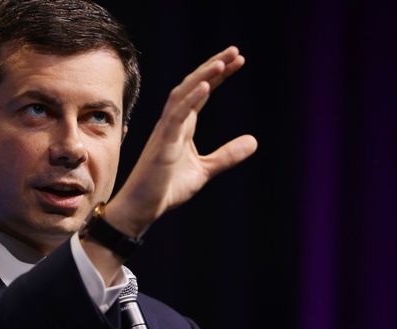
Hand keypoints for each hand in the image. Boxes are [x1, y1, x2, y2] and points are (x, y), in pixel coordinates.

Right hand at [106, 46, 257, 236]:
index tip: (237, 60)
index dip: (218, 75)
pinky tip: (206, 86)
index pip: (201, 92)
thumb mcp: (205, 170)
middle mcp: (173, 122)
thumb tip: (254, 141)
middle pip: (192, 86)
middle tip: (235, 51)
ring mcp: (166, 131)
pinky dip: (190, 99)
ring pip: (183, 95)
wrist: (142, 208)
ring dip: (202, 77)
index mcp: (182, 126)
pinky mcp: (162, 143)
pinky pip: (176, 116)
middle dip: (212, 67)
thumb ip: (227, 155)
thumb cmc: (166, 188)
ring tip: (223, 62)